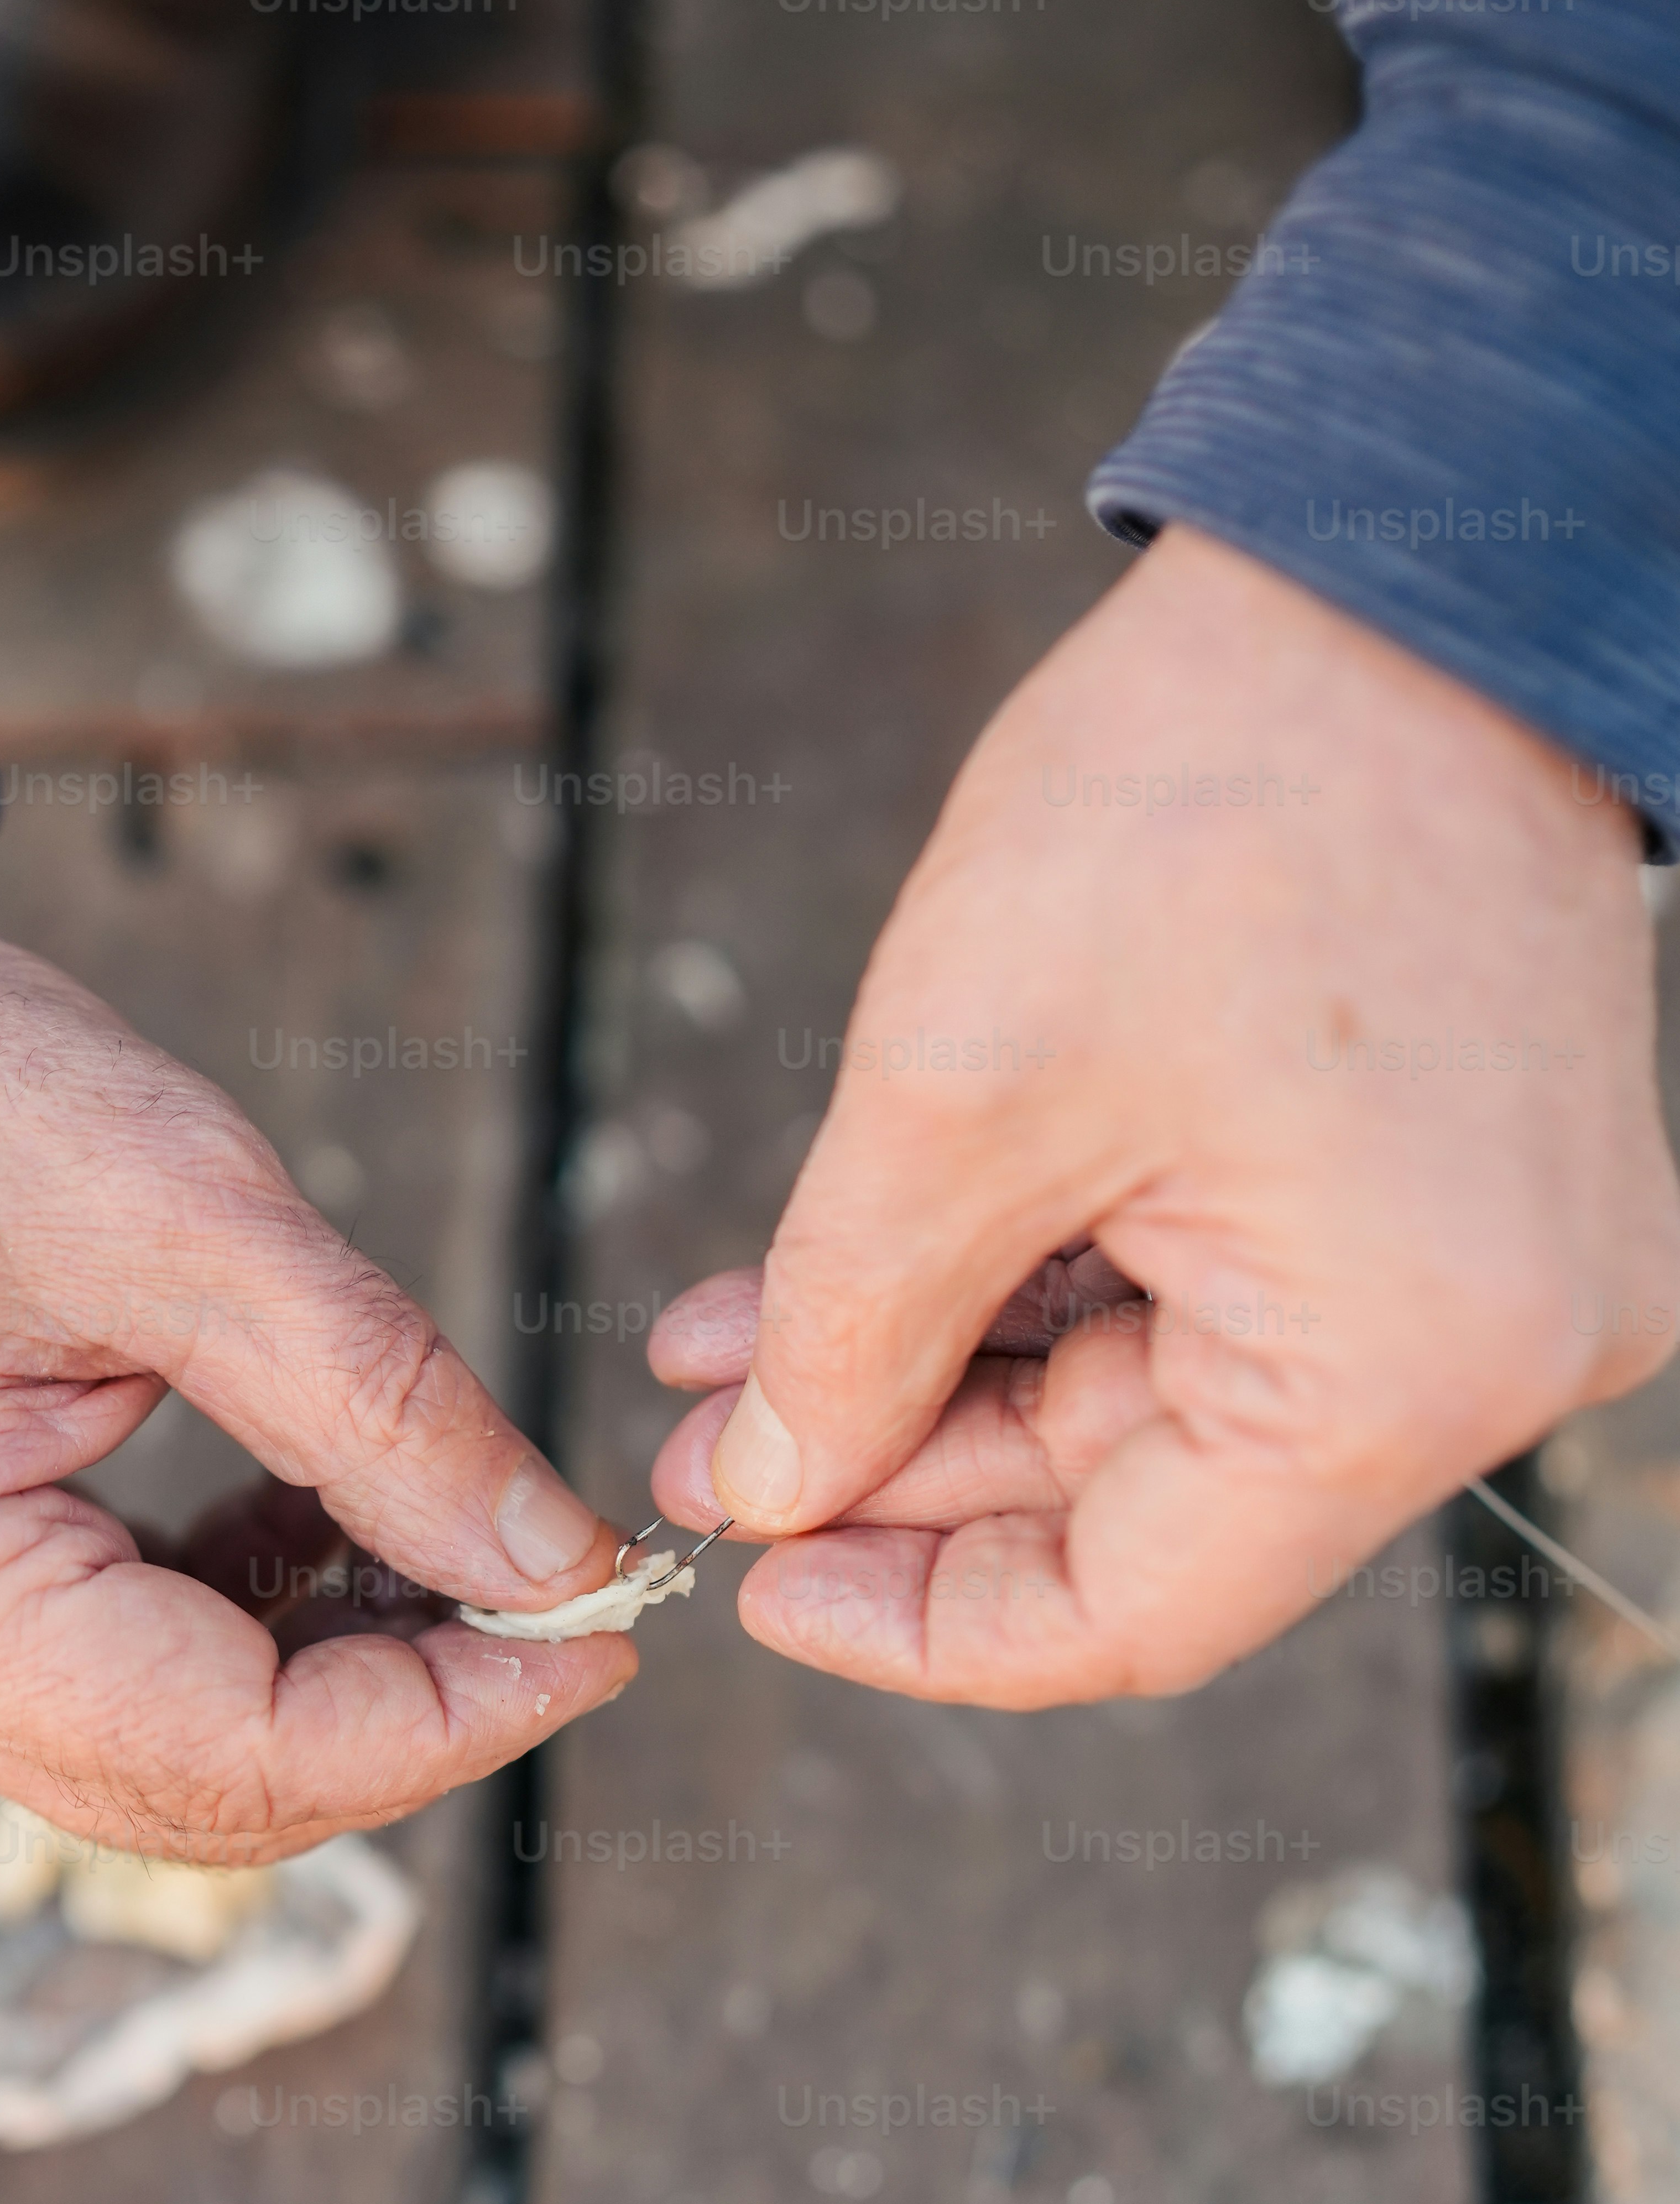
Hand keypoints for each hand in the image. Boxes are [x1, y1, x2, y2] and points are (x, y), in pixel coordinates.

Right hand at [0, 852, 632, 1854]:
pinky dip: (259, 1620)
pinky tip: (331, 1514)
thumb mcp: (191, 1216)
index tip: (606, 1633)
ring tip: (465, 1536)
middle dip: (412, 1704)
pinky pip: (132, 1682)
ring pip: (184, 1753)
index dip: (448, 1716)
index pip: (232, 1751)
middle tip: (572, 1591)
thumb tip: (562, 1564)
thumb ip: (386, 1410)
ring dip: (344, 1667)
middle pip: (209, 1784)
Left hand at [648, 525, 1679, 1705]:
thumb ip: (855, 1329)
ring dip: (948, 1371)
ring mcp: (1491, 1277)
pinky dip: (1051, 1284)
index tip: (754, 1590)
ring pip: (1164, 1400)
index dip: (923, 1624)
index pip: (1134, 1612)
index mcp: (1406, 1372)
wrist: (1389, 579)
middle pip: (1142, 1505)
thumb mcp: (961, 1092)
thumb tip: (774, 1493)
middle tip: (710, 1448)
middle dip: (902, 1472)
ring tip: (744, 1347)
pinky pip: (1225, 1295)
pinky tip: (871, 1265)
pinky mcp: (1456, 1196)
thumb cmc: (1204, 800)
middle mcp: (1493, 1359)